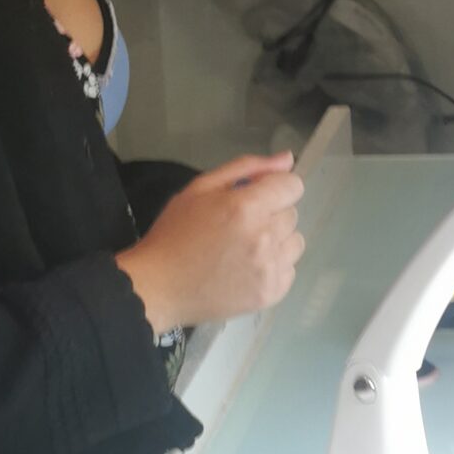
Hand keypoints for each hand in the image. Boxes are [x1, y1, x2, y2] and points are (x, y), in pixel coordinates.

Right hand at [116, 153, 304, 331]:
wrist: (159, 287)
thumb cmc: (175, 234)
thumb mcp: (200, 188)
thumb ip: (247, 168)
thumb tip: (287, 159)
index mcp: (246, 208)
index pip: (293, 186)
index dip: (275, 187)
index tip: (257, 197)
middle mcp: (264, 238)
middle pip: (292, 213)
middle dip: (271, 214)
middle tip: (239, 226)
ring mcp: (270, 269)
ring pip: (295, 241)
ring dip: (277, 241)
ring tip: (244, 248)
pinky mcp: (271, 293)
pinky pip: (289, 269)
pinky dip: (274, 267)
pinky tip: (246, 268)